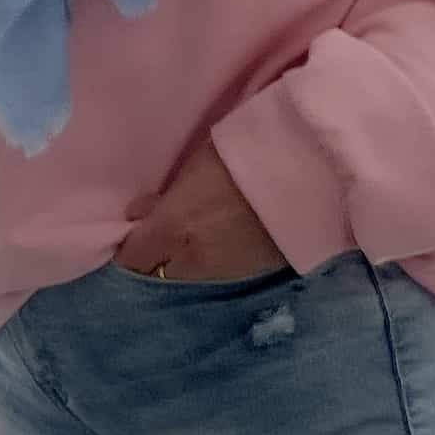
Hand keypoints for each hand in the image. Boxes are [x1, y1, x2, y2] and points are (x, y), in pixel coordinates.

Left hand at [111, 138, 290, 281]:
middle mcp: (193, 259)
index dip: (127, 252)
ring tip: (188, 248)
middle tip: (153, 248)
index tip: (129, 241)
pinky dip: (211, 270)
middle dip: (152, 265)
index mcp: (173, 226)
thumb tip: (138, 213)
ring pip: (188, 282)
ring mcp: (225, 273)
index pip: (132, 258)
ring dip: (181, 269)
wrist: (307, 168)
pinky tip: (217, 252)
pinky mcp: (253, 276)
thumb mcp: (196, 165)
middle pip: (157, 278)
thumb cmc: (245, 152)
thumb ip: (165, 196)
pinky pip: (219, 280)